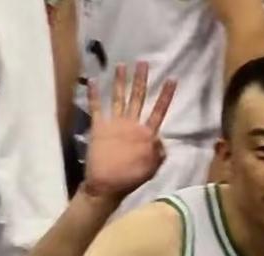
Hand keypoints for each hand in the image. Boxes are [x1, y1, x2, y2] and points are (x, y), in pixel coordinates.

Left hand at [84, 62, 176, 199]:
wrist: (106, 184)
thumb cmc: (131, 178)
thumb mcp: (152, 168)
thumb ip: (159, 152)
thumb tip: (161, 140)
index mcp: (146, 135)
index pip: (159, 111)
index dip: (166, 95)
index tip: (172, 79)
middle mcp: (132, 125)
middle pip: (138, 98)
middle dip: (141, 79)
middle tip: (143, 62)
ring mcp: (114, 124)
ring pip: (119, 98)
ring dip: (120, 81)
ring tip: (121, 65)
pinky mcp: (98, 127)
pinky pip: (96, 107)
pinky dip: (93, 94)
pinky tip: (92, 80)